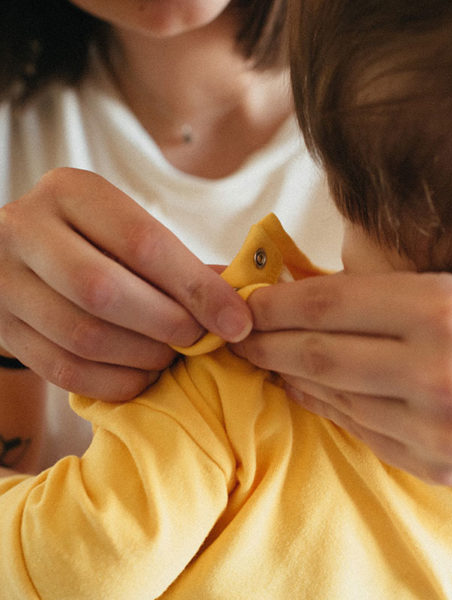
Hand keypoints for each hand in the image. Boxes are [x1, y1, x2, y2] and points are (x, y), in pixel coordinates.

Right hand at [0, 168, 251, 400]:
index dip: (197, 289)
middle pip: (105, 291)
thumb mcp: (130, 230)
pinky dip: (116, 381)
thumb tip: (237, 306)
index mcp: (70, 192)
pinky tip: (141, 374)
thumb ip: (179, 263)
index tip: (236, 322)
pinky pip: (64, 370)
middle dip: (167, 324)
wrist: (17, 253)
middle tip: (198, 339)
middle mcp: (25, 229)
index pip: (143, 243)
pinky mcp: (2, 327)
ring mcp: (4, 281)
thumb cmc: (94, 240)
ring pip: (84, 336)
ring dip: (143, 356)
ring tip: (169, 355)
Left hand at [232, 271, 451, 484]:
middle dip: (266, 340)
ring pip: (332, 394)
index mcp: (446, 309)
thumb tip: (303, 292)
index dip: (276, 301)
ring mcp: (436, 429)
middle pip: (319, 352)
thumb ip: (384, 292)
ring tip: (263, 355)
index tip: (246, 300)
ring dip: (287, 372)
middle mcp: (439, 373)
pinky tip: (304, 384)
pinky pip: (357, 428)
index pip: (330, 303)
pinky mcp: (434, 465)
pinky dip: (322, 402)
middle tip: (236, 332)